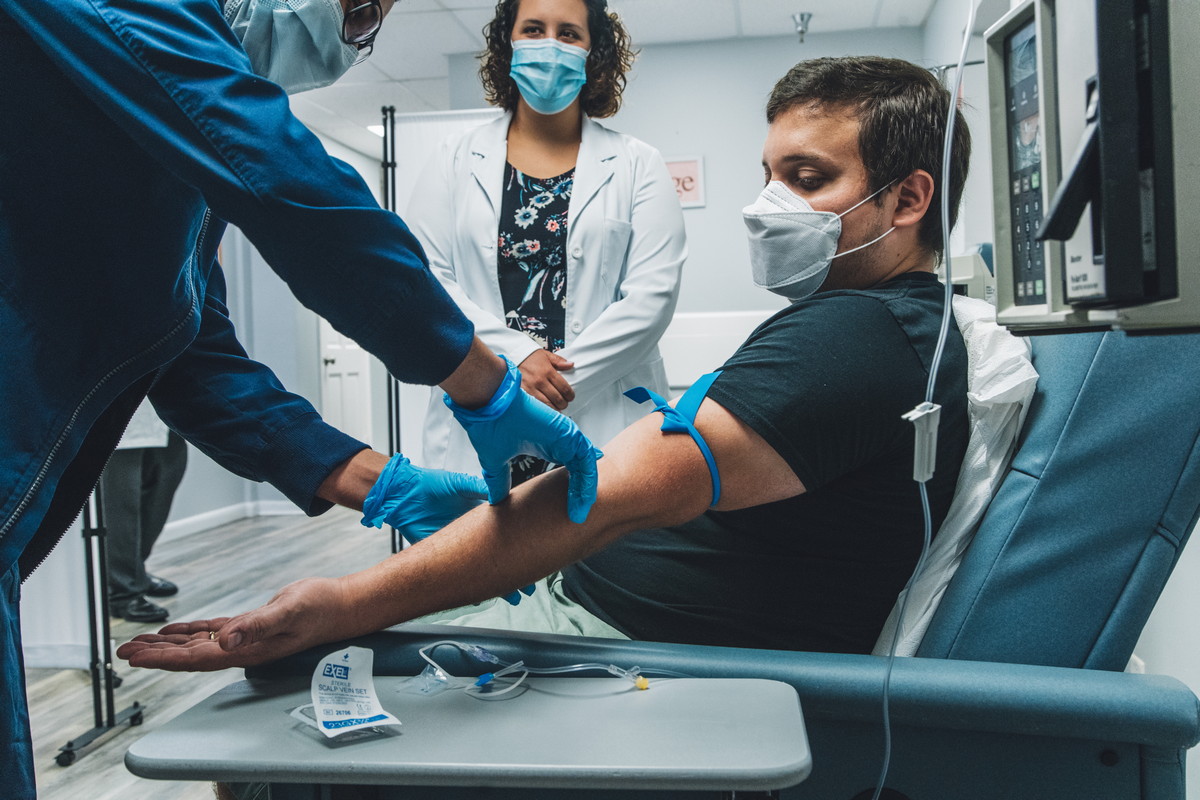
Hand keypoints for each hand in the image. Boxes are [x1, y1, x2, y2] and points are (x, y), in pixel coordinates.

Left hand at [116, 577, 346, 671]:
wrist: (343, 606)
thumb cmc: (321, 608)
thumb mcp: (289, 611)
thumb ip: (258, 626)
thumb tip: (225, 638)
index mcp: (248, 650)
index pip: (197, 659)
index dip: (165, 660)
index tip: (137, 658)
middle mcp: (243, 650)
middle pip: (190, 656)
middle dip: (156, 655)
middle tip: (124, 652)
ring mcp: (246, 640)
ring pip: (197, 646)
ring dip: (168, 646)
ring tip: (139, 644)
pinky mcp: (251, 627)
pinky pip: (212, 632)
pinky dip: (190, 632)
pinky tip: (174, 631)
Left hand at [360, 454, 535, 602]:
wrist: (404, 494)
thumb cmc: (432, 485)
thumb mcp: (459, 484)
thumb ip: (479, 487)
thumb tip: (500, 491)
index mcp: (481, 516)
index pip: (506, 535)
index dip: (520, 547)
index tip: (533, 557)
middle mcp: (473, 535)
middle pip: (498, 558)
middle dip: (513, 574)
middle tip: (527, 589)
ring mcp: (459, 548)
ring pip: (482, 571)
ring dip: (495, 584)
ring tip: (511, 598)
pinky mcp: (442, 555)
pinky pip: (459, 575)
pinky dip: (470, 587)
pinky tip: (480, 597)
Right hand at [445, 356, 601, 522]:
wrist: (488, 406)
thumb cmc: (490, 426)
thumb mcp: (495, 463)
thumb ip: (500, 481)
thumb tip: (495, 500)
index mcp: (548, 447)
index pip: (569, 472)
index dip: (571, 492)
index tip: (568, 513)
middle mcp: (560, 442)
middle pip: (581, 472)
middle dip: (582, 495)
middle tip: (579, 516)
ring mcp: (566, 437)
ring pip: (587, 467)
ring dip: (587, 490)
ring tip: (582, 511)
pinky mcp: (568, 434)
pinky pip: (586, 460)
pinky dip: (588, 479)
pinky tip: (585, 497)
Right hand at [519, 350, 574, 410]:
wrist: (513, 357)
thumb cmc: (530, 357)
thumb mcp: (546, 355)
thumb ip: (559, 361)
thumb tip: (571, 365)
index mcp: (548, 371)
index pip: (564, 388)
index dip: (570, 395)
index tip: (571, 397)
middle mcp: (540, 380)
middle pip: (557, 398)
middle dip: (564, 403)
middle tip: (565, 403)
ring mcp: (531, 388)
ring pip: (547, 404)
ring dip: (555, 408)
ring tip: (557, 407)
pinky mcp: (524, 393)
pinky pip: (536, 405)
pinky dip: (543, 409)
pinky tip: (547, 409)